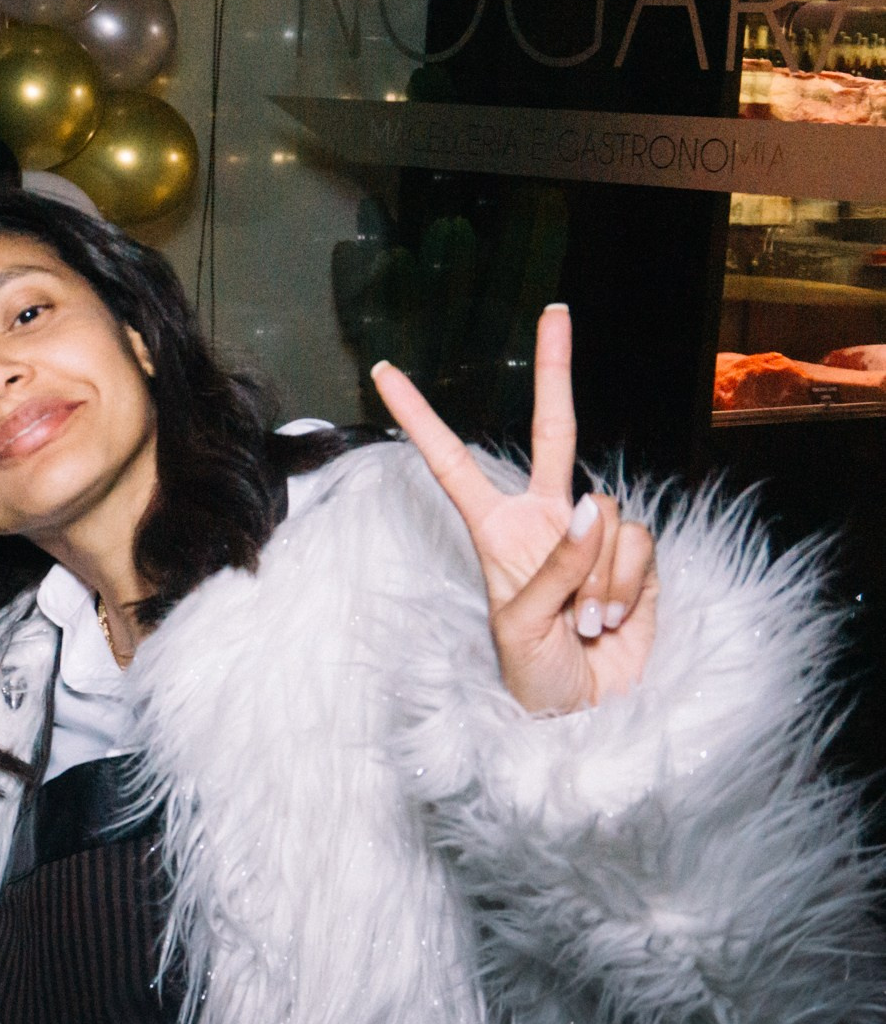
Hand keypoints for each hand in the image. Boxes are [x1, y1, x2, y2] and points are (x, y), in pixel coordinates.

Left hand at [372, 306, 657, 715]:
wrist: (589, 713)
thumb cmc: (534, 677)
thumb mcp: (521, 627)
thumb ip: (554, 567)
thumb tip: (594, 507)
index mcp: (494, 531)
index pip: (451, 462)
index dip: (419, 418)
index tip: (382, 372)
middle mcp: (544, 520)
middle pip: (553, 430)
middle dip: (556, 370)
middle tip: (555, 311)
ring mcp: (593, 534)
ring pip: (608, 513)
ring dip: (599, 577)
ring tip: (582, 623)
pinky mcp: (635, 554)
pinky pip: (640, 543)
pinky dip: (628, 585)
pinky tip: (612, 620)